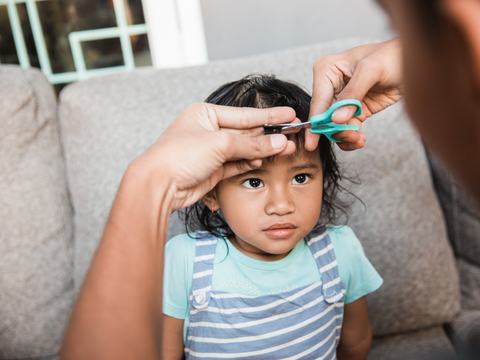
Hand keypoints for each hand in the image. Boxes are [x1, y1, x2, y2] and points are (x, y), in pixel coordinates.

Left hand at [133, 103, 296, 211]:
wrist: (158, 185)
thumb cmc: (179, 156)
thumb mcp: (219, 143)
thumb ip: (251, 143)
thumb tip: (278, 142)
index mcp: (205, 114)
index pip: (244, 115)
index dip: (268, 116)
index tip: (289, 115)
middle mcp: (208, 131)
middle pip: (245, 131)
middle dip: (268, 134)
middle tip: (292, 133)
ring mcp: (210, 152)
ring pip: (243, 148)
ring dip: (262, 150)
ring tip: (284, 149)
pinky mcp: (212, 170)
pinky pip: (237, 163)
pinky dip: (250, 162)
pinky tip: (263, 160)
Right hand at [307, 39, 403, 150]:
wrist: (416, 64)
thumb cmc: (393, 56)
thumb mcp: (372, 69)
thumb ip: (353, 93)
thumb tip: (336, 118)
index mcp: (327, 70)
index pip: (319, 101)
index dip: (316, 122)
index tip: (312, 142)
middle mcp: (331, 85)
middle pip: (324, 116)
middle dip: (335, 130)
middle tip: (350, 137)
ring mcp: (343, 100)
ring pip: (335, 126)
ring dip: (345, 136)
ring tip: (358, 139)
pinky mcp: (355, 110)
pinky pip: (347, 128)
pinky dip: (352, 137)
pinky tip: (361, 140)